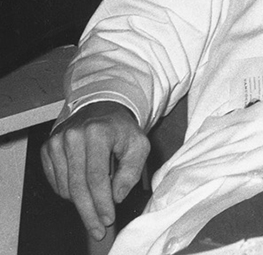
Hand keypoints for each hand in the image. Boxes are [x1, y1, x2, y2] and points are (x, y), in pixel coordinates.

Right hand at [40, 101, 149, 241]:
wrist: (101, 110)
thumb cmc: (121, 130)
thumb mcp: (139, 145)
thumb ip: (131, 171)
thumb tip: (116, 196)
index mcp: (97, 132)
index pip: (96, 177)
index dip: (102, 202)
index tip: (108, 219)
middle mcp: (72, 136)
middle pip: (77, 186)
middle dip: (89, 213)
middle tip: (98, 230)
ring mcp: (56, 142)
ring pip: (65, 188)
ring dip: (82, 202)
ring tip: (97, 202)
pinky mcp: (47, 149)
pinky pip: (56, 183)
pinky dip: (70, 192)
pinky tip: (84, 188)